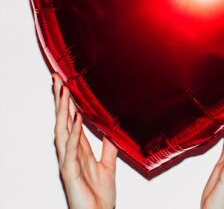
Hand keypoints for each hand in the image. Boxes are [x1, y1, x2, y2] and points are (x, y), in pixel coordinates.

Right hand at [52, 75, 116, 208]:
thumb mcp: (108, 166)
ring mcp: (68, 163)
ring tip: (64, 92)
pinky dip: (73, 134)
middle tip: (58, 79)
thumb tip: (111, 132)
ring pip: (62, 132)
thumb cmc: (99, 196)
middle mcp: (71, 154)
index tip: (66, 85)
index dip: (68, 104)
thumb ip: (108, 149)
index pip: (71, 121)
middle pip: (63, 122)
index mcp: (79, 150)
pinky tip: (75, 120)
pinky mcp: (70, 173)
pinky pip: (70, 150)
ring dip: (63, 112)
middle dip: (60, 101)